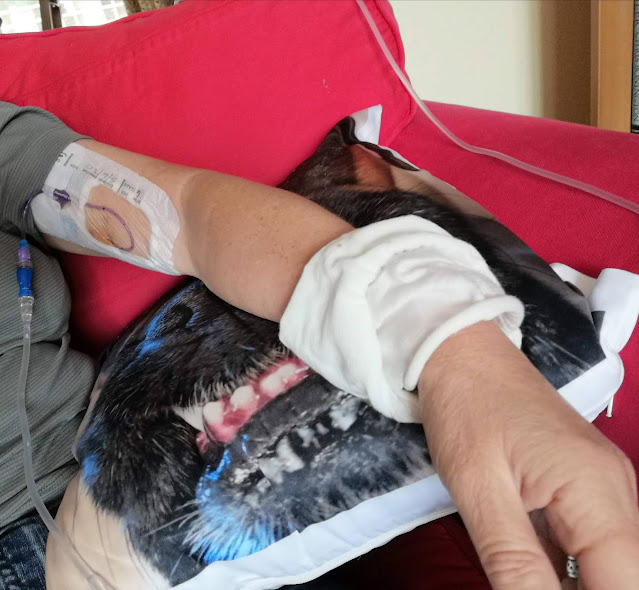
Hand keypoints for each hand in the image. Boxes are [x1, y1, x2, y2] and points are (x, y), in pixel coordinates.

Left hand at [418, 321, 638, 589]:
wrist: (461, 352)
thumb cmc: (465, 410)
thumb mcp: (479, 489)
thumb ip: (514, 563)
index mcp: (597, 491)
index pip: (625, 586)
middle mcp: (617, 490)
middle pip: (626, 577)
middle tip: (526, 584)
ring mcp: (605, 486)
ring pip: (614, 564)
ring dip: (578, 587)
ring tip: (526, 577)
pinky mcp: (587, 485)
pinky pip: (595, 543)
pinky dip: (572, 570)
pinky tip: (536, 573)